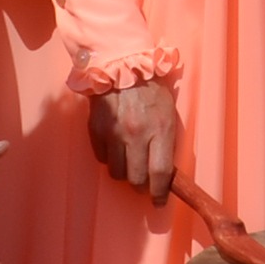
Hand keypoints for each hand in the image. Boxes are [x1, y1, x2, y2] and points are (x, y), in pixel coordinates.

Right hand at [87, 75, 178, 200]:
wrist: (121, 63)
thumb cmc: (151, 87)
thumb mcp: (168, 112)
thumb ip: (166, 140)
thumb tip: (165, 171)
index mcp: (160, 129)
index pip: (160, 173)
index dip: (159, 192)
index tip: (159, 200)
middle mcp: (137, 134)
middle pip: (136, 178)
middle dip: (141, 186)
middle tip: (143, 183)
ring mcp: (114, 133)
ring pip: (117, 173)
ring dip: (124, 173)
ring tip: (129, 162)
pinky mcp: (96, 129)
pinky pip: (102, 158)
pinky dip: (109, 158)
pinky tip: (115, 146)